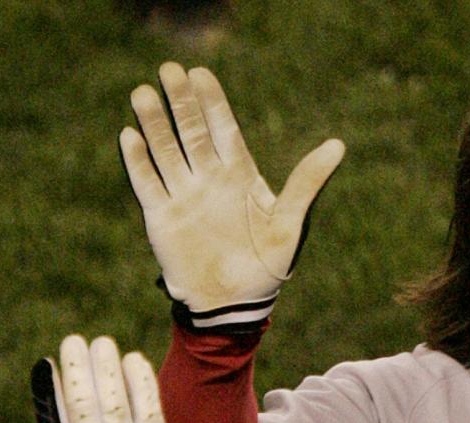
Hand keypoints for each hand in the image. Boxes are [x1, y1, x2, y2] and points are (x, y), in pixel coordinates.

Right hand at [0, 335, 188, 422]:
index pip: (56, 421)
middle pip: (87, 405)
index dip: (50, 390)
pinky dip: (142, 384)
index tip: (45, 363)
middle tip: (75, 340)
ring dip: (109, 370)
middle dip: (80, 371)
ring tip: (103, 343)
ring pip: (118, 403)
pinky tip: (135, 360)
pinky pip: (149, 410)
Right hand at [120, 62, 344, 330]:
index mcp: (240, 176)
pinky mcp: (162, 217)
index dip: (212, 102)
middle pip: (191, 132)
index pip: (223, 129)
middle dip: (180, 102)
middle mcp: (209, 179)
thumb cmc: (268, 266)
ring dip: (154, 124)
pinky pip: (147, 183)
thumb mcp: (290, 223)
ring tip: (143, 93)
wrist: (236, 305)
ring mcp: (184, 196)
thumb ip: (307, 182)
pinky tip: (130, 136)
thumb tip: (338, 145)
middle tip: (168, 69)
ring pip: (165, 151)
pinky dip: (138, 161)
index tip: (200, 74)